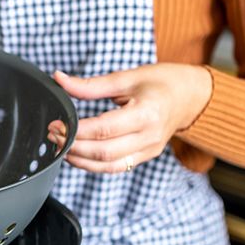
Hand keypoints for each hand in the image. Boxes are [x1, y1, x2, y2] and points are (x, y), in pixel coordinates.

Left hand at [48, 64, 212, 173]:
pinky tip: (77, 154)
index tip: (57, 124)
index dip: (77, 131)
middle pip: (104, 152)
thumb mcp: (128, 77)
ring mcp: (148, 150)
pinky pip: (115, 167)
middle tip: (53, 135)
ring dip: (79, 159)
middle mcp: (149, 136)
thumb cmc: (162, 82)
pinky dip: (92, 164)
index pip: (104, 129)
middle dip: (73, 147)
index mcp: (147, 113)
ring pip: (107, 165)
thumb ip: (91, 85)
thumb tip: (60, 80)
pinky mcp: (144, 157)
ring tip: (60, 146)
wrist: (191, 97)